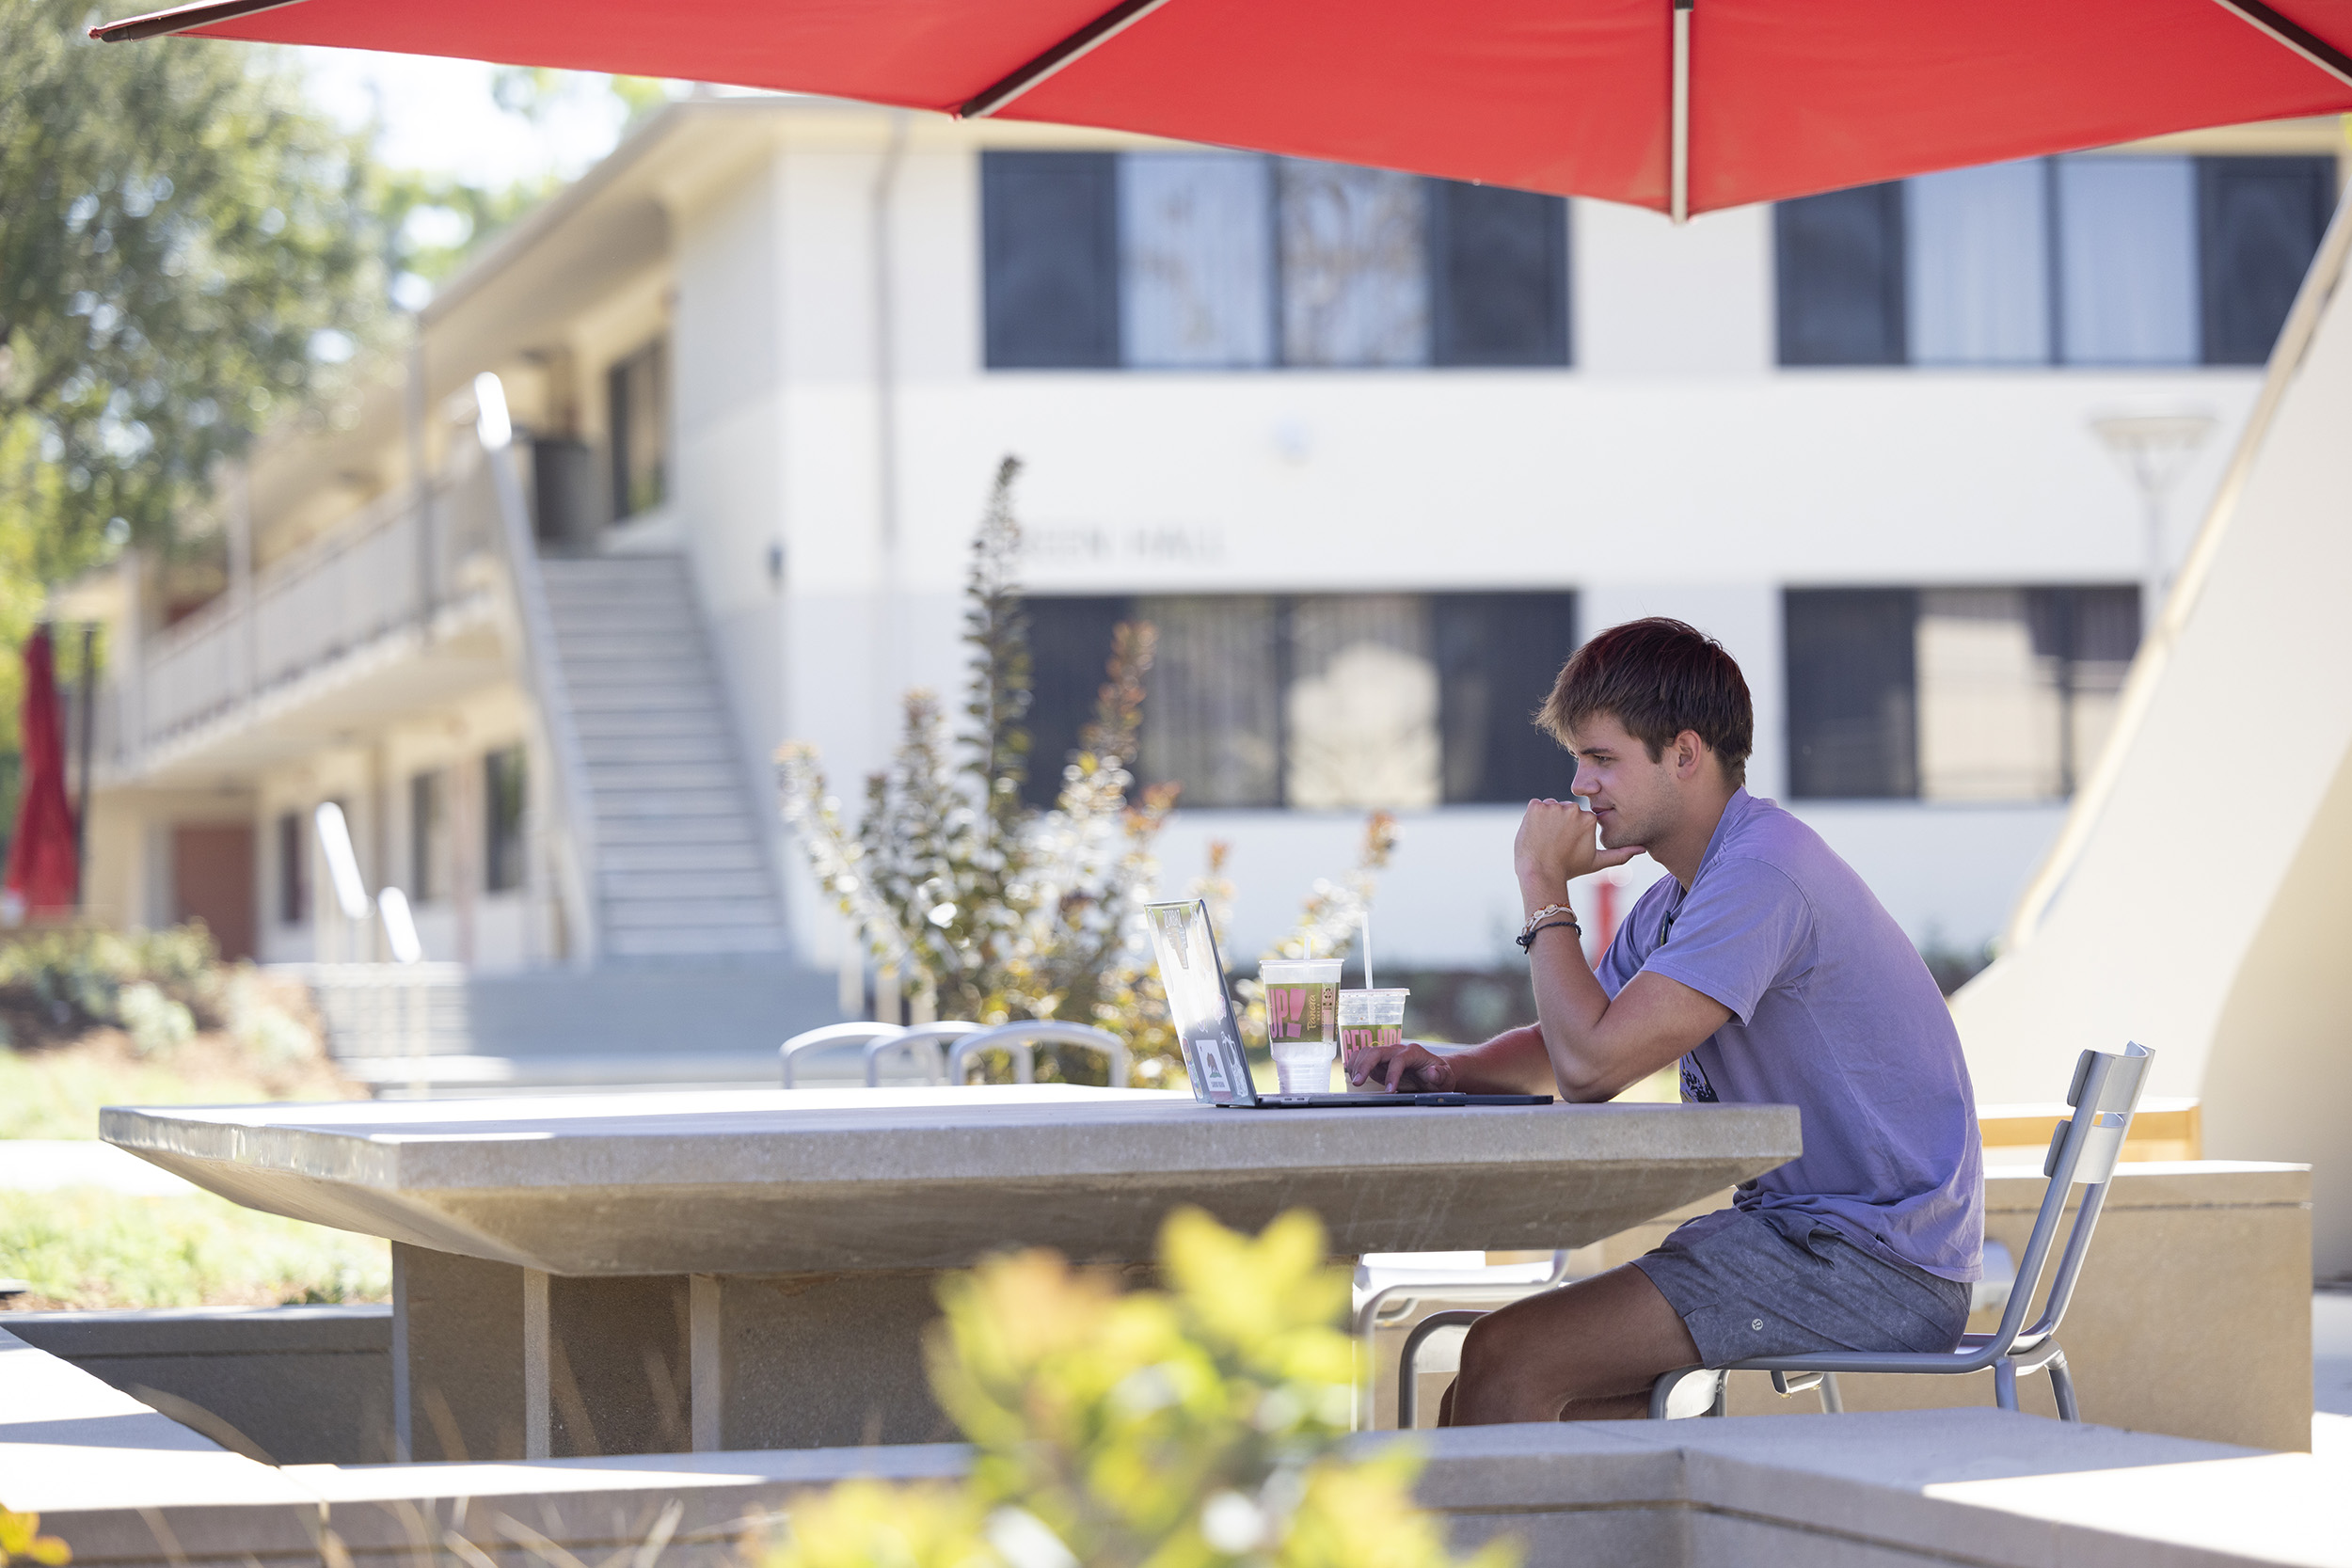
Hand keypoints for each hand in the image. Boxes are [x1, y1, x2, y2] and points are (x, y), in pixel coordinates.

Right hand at [1344, 1036, 1455, 1092]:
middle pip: (1377, 1051)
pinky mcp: (1380, 1062)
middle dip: (1366, 1065)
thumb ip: (1440, 1075)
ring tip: (1354, 1080)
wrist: (1435, 1073)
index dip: (1392, 1074)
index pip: (1399, 1060)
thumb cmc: (1440, 1075)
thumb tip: (1432, 1072)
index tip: (1389, 1091)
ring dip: (1358, 1064)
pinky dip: (1356, 1063)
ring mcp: (1387, 1055)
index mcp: (1414, 1053)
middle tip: (1358, 1082)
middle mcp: (1398, 1050)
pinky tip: (1352, 1074)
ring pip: (1368, 1051)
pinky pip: (1363, 1057)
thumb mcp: (1446, 1078)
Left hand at [1514, 797, 1640, 898]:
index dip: (1571, 831)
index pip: (1578, 817)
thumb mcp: (1597, 862)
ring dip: (1546, 819)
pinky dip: (1533, 818)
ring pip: (1550, 808)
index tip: (1566, 844)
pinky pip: (1535, 807)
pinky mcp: (1535, 806)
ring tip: (1545, 839)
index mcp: (1589, 818)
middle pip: (1564, 810)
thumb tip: (1643, 849)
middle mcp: (1573, 808)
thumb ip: (1620, 854)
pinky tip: (1535, 833)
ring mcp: (1553, 806)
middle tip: (1555, 843)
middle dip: (1559, 822)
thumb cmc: (1569, 869)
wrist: (1540, 874)